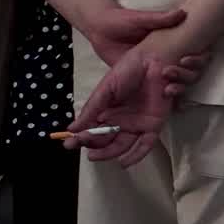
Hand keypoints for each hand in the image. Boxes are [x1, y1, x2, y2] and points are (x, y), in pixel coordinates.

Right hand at [66, 46, 176, 167]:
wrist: (154, 61)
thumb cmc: (128, 70)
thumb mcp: (106, 90)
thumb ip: (91, 109)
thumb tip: (72, 129)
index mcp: (108, 110)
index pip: (92, 129)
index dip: (81, 137)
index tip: (69, 144)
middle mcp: (121, 120)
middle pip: (106, 139)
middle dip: (94, 146)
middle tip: (85, 151)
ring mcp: (137, 124)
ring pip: (122, 144)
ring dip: (109, 152)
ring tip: (96, 156)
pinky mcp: (153, 125)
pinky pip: (145, 144)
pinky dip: (135, 155)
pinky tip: (123, 162)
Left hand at [82, 6, 210, 95]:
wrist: (99, 29)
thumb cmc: (121, 20)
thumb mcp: (140, 19)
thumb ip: (160, 18)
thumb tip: (182, 13)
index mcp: (170, 43)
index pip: (193, 54)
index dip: (197, 60)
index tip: (187, 60)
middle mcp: (166, 58)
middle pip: (188, 72)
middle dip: (186, 76)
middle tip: (170, 73)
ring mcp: (154, 71)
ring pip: (176, 83)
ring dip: (178, 88)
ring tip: (169, 90)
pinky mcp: (141, 81)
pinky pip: (156, 92)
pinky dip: (164, 98)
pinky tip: (166, 101)